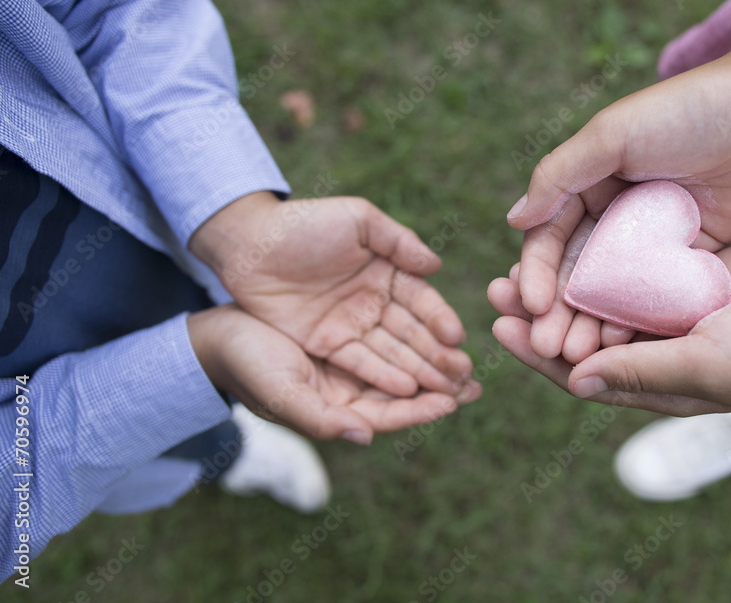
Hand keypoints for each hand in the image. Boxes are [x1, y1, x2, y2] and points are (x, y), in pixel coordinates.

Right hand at [188, 305, 480, 443]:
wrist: (219, 333)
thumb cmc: (246, 366)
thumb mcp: (280, 394)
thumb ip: (319, 419)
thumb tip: (362, 436)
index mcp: (336, 411)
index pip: (388, 416)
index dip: (420, 411)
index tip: (451, 401)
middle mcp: (349, 391)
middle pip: (404, 393)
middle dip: (439, 388)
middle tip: (475, 382)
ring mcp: (350, 363)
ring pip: (401, 365)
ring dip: (432, 362)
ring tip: (464, 357)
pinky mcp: (348, 334)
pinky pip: (388, 338)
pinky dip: (412, 335)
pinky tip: (434, 328)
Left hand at [190, 192, 473, 397]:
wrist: (249, 243)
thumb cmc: (304, 223)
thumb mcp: (357, 219)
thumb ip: (398, 241)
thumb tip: (436, 265)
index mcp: (388, 271)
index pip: (421, 300)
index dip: (439, 319)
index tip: (456, 338)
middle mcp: (375, 302)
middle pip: (413, 333)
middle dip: (439, 356)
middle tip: (463, 377)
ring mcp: (351, 325)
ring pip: (392, 352)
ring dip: (419, 372)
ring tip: (444, 392)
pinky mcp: (327, 344)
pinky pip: (360, 362)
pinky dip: (384, 376)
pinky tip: (406, 390)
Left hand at [490, 237, 730, 415]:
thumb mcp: (707, 364)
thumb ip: (639, 371)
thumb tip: (573, 380)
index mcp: (663, 386)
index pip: (583, 377)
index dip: (539, 355)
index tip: (501, 326)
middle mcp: (664, 353)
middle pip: (584, 337)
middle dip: (540, 316)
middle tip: (496, 286)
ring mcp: (677, 313)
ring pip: (605, 301)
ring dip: (566, 284)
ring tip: (523, 260)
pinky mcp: (692, 275)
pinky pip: (637, 269)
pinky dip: (606, 258)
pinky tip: (576, 233)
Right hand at [505, 0, 730, 321]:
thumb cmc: (690, 109)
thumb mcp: (614, 133)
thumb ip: (560, 176)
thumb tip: (513, 221)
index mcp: (590, 178)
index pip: (550, 234)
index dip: (535, 272)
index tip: (531, 308)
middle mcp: (617, 209)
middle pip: (577, 270)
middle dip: (558, 310)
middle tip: (547, 348)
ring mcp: (655, 235)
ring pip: (614, 289)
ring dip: (591, 321)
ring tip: (578, 356)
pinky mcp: (693, 252)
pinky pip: (657, 293)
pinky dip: (637, 319)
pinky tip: (623, 348)